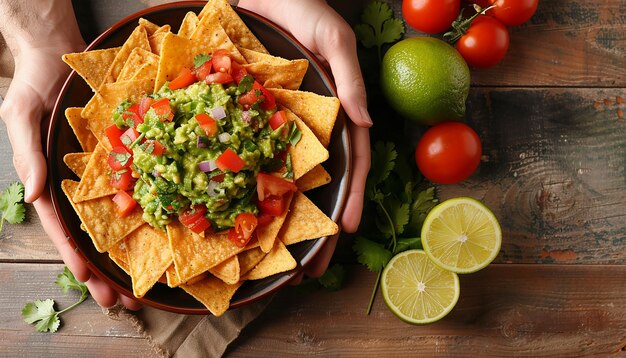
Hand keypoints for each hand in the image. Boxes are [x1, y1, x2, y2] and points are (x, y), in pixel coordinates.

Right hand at [0, 0, 139, 309]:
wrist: (60, 57)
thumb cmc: (34, 86)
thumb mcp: (20, 116)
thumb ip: (28, 155)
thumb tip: (35, 195)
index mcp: (51, 184)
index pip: (62, 227)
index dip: (76, 255)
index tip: (90, 281)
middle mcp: (77, 187)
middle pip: (91, 237)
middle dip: (105, 272)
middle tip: (125, 303)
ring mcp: (101, 177)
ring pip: (115, 224)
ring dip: (128, 256)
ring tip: (143, 288)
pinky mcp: (123, 160)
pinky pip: (136, 190)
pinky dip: (146, 216)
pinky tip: (161, 237)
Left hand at [240, 0, 371, 279]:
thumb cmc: (304, 7)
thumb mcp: (334, 38)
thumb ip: (351, 78)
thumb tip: (366, 124)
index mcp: (335, 111)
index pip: (350, 161)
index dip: (351, 194)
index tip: (345, 228)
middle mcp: (309, 125)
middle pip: (320, 181)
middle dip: (319, 223)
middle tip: (312, 265)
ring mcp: (280, 124)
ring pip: (286, 177)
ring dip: (286, 218)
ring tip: (281, 257)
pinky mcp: (251, 116)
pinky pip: (251, 154)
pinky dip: (249, 186)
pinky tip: (243, 215)